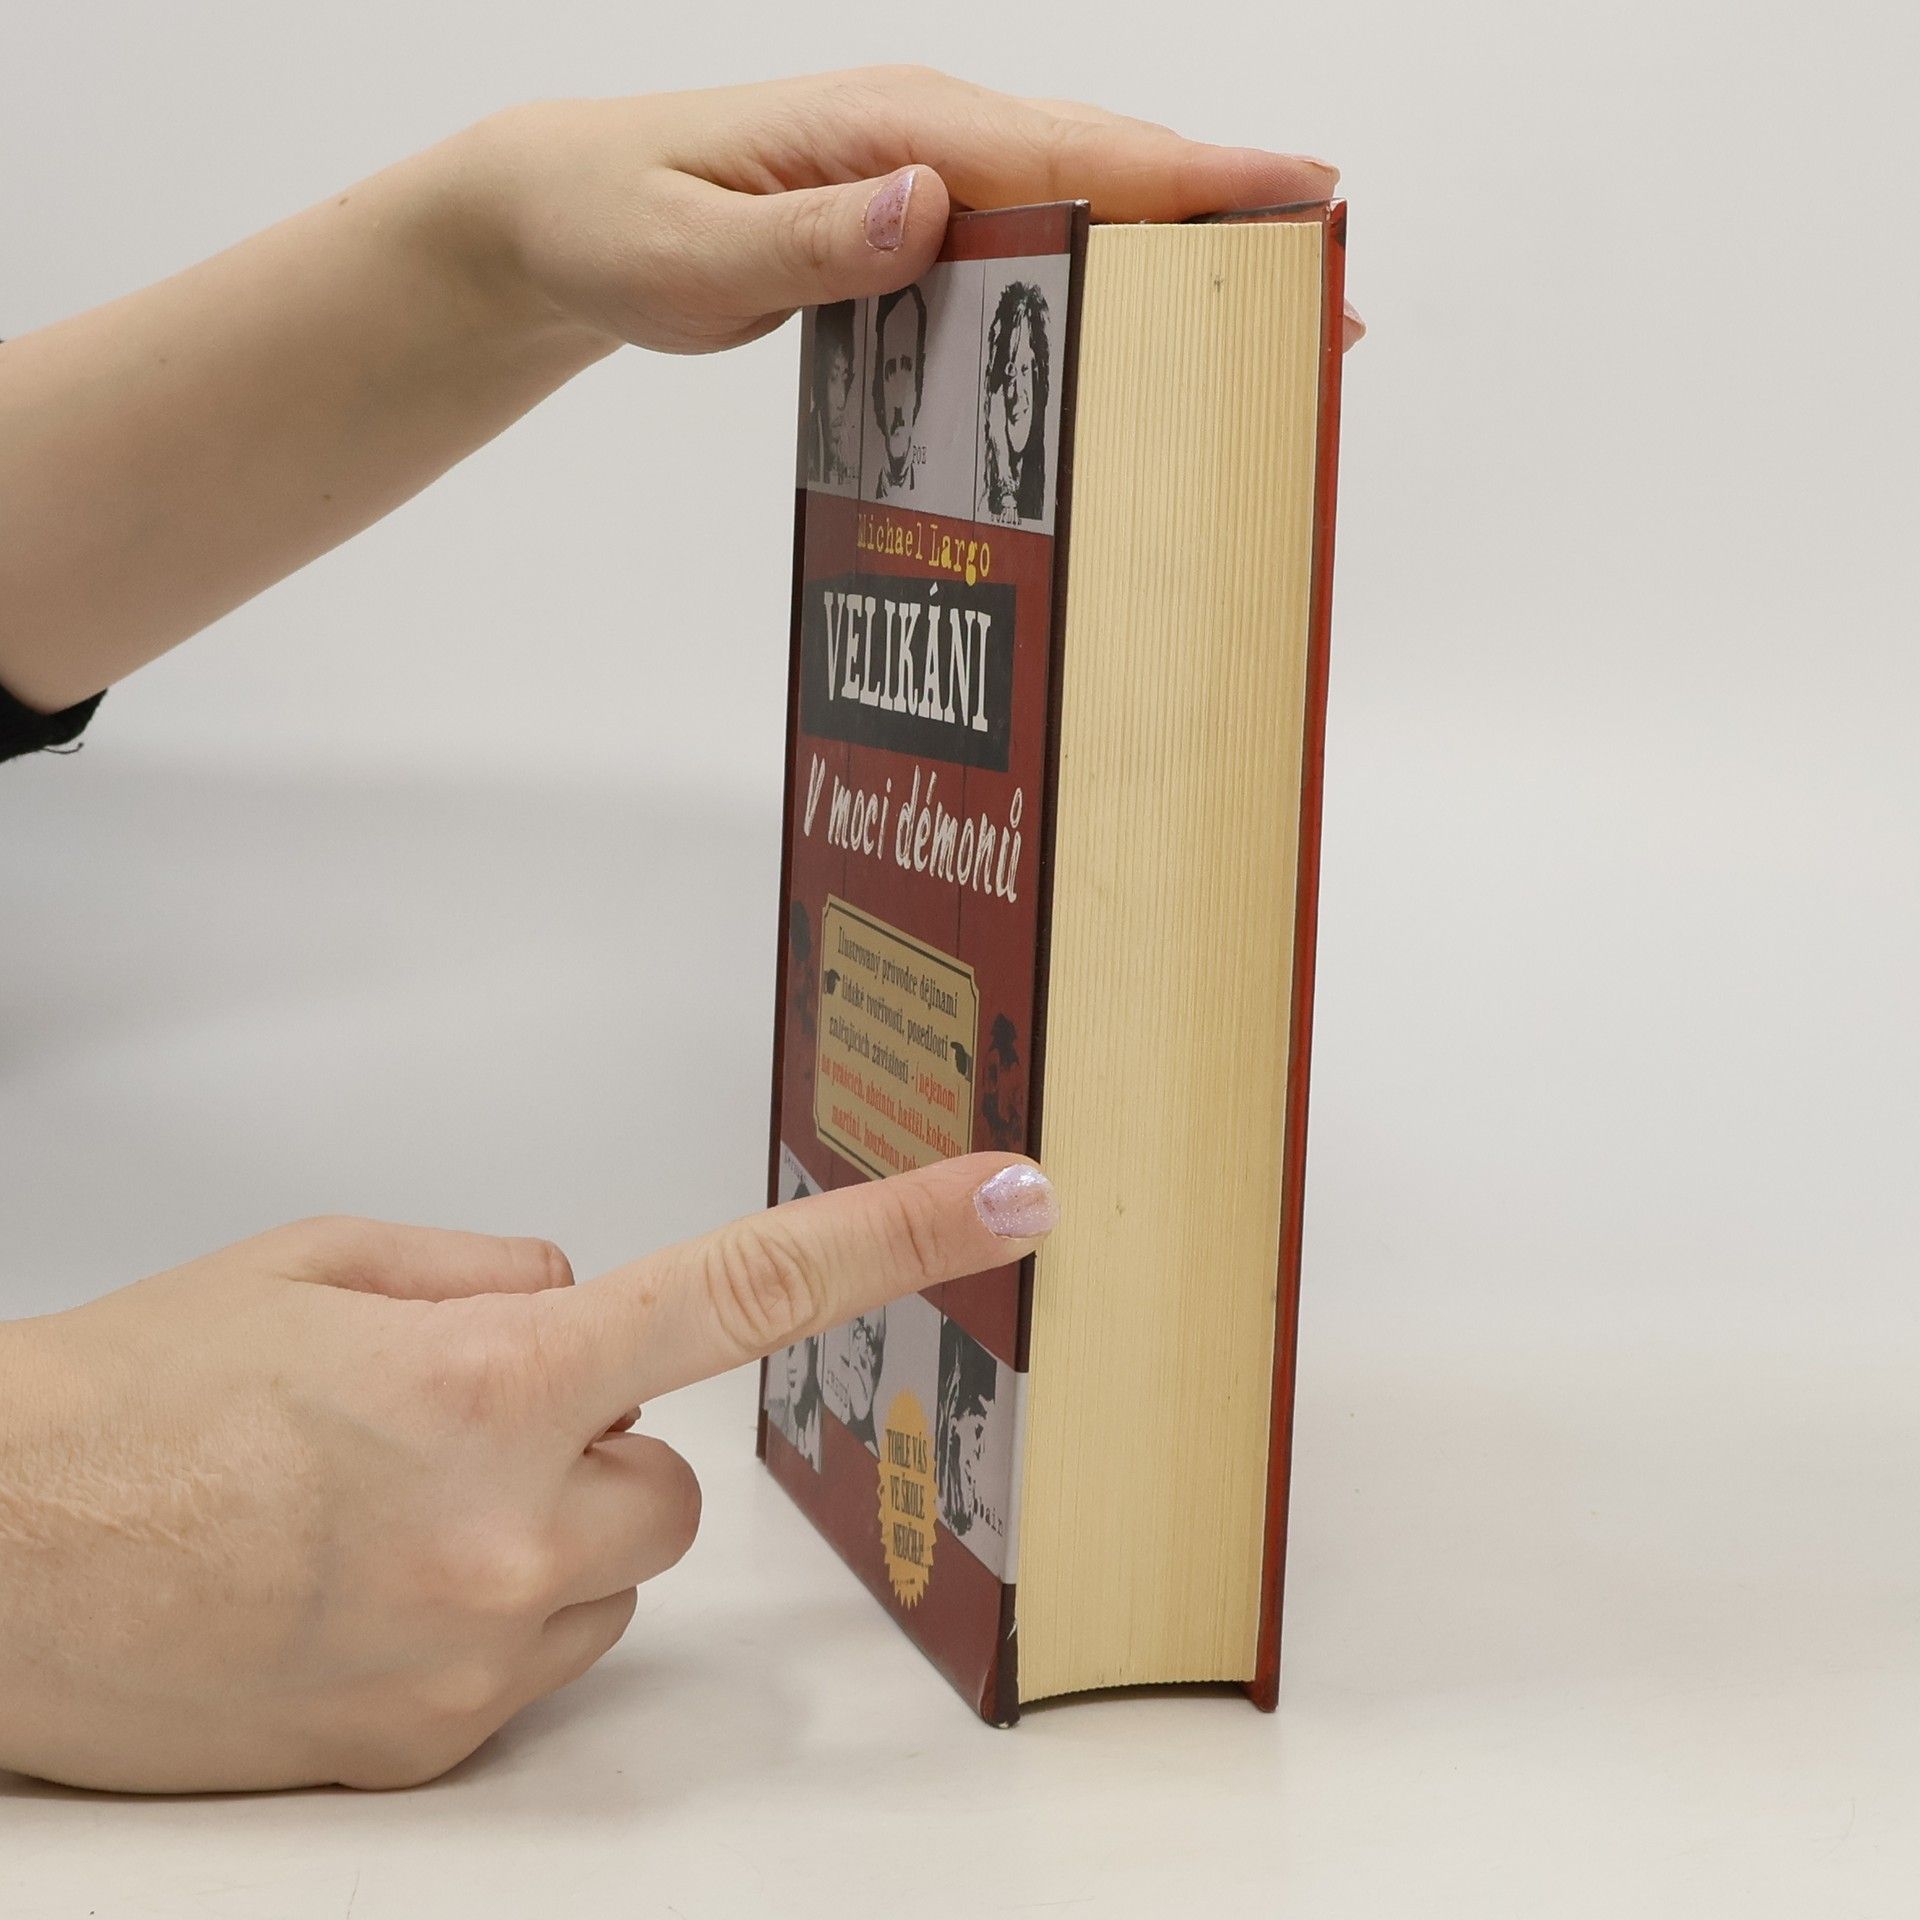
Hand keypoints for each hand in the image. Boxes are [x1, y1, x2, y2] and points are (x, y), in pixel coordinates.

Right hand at [0, 1154, 1058, 1792]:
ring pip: (608, 1575)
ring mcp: (475, 1658)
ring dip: (541, 1534)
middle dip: (602, 1444)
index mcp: (490, 1375)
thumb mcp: (324, 1262)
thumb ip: (494, 1269)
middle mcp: (506, 1528)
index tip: (1010, 1199)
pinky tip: (359, 1590)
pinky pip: (538, 1661)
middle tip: (458, 1432)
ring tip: (379, 1516)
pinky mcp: (432, 1750)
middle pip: (672, 1480)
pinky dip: (488, 1618)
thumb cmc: (131, 1403)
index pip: (747, 1291)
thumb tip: (585, 1299)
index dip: (898, 1234)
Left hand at [466, 67, 1361, 354]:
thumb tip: (932, 203)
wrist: (560, 210)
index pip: (1072, 152)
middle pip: (1107, 169)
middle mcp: (924, 138)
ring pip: (1079, 202)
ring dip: (1173, 253)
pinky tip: (1132, 321)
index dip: (1195, 182)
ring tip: (1262, 321)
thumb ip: (814, 241)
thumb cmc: (615, 223)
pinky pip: (1027, 239)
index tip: (1303, 203)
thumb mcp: (693, 254)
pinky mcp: (907, 219)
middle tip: (1326, 298)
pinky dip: (1096, 272)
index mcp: (892, 130)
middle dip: (1224, 225)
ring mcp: (920, 175)